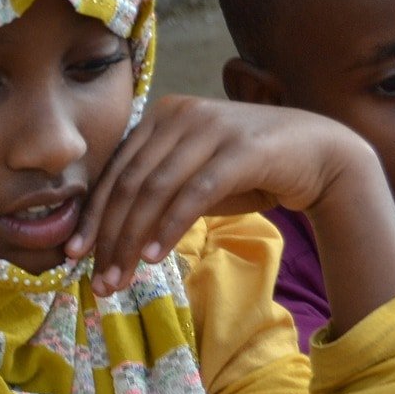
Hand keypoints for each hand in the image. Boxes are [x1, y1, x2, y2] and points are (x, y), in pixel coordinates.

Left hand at [69, 95, 373, 295]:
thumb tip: (103, 240)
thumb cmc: (247, 171)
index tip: (75, 256)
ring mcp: (211, 127)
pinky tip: (154, 258)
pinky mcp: (240, 149)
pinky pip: (193, 194)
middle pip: (128, 185)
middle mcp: (180, 114)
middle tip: (98, 279)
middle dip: (108, 237)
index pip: (114, 173)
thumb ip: (151, 194)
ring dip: (132, 241)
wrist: (320, 154)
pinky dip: (168, 228)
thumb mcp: (189, 178)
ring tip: (121, 278)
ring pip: (154, 192)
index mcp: (160, 116)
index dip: (92, 218)